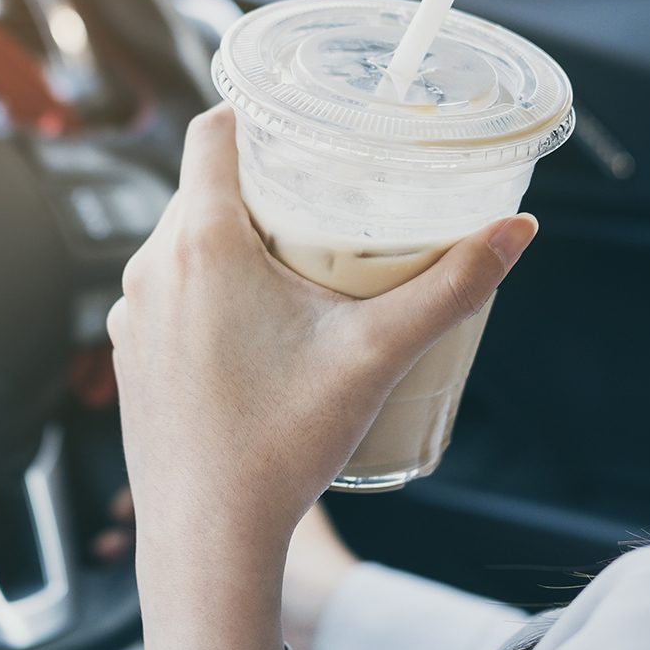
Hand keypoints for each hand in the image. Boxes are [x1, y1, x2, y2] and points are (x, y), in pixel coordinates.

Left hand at [107, 104, 536, 649]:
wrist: (207, 540)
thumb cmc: (281, 443)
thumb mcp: (379, 351)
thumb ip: (454, 283)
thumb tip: (518, 229)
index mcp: (203, 242)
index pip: (213, 130)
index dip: (257, 110)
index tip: (303, 119)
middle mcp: (153, 266)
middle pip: (207, 183)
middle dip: (265, 178)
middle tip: (327, 190)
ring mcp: (132, 312)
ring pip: (186, 235)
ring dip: (235, 231)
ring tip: (300, 254)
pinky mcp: (131, 352)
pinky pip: (169, 285)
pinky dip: (209, 279)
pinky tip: (258, 317)